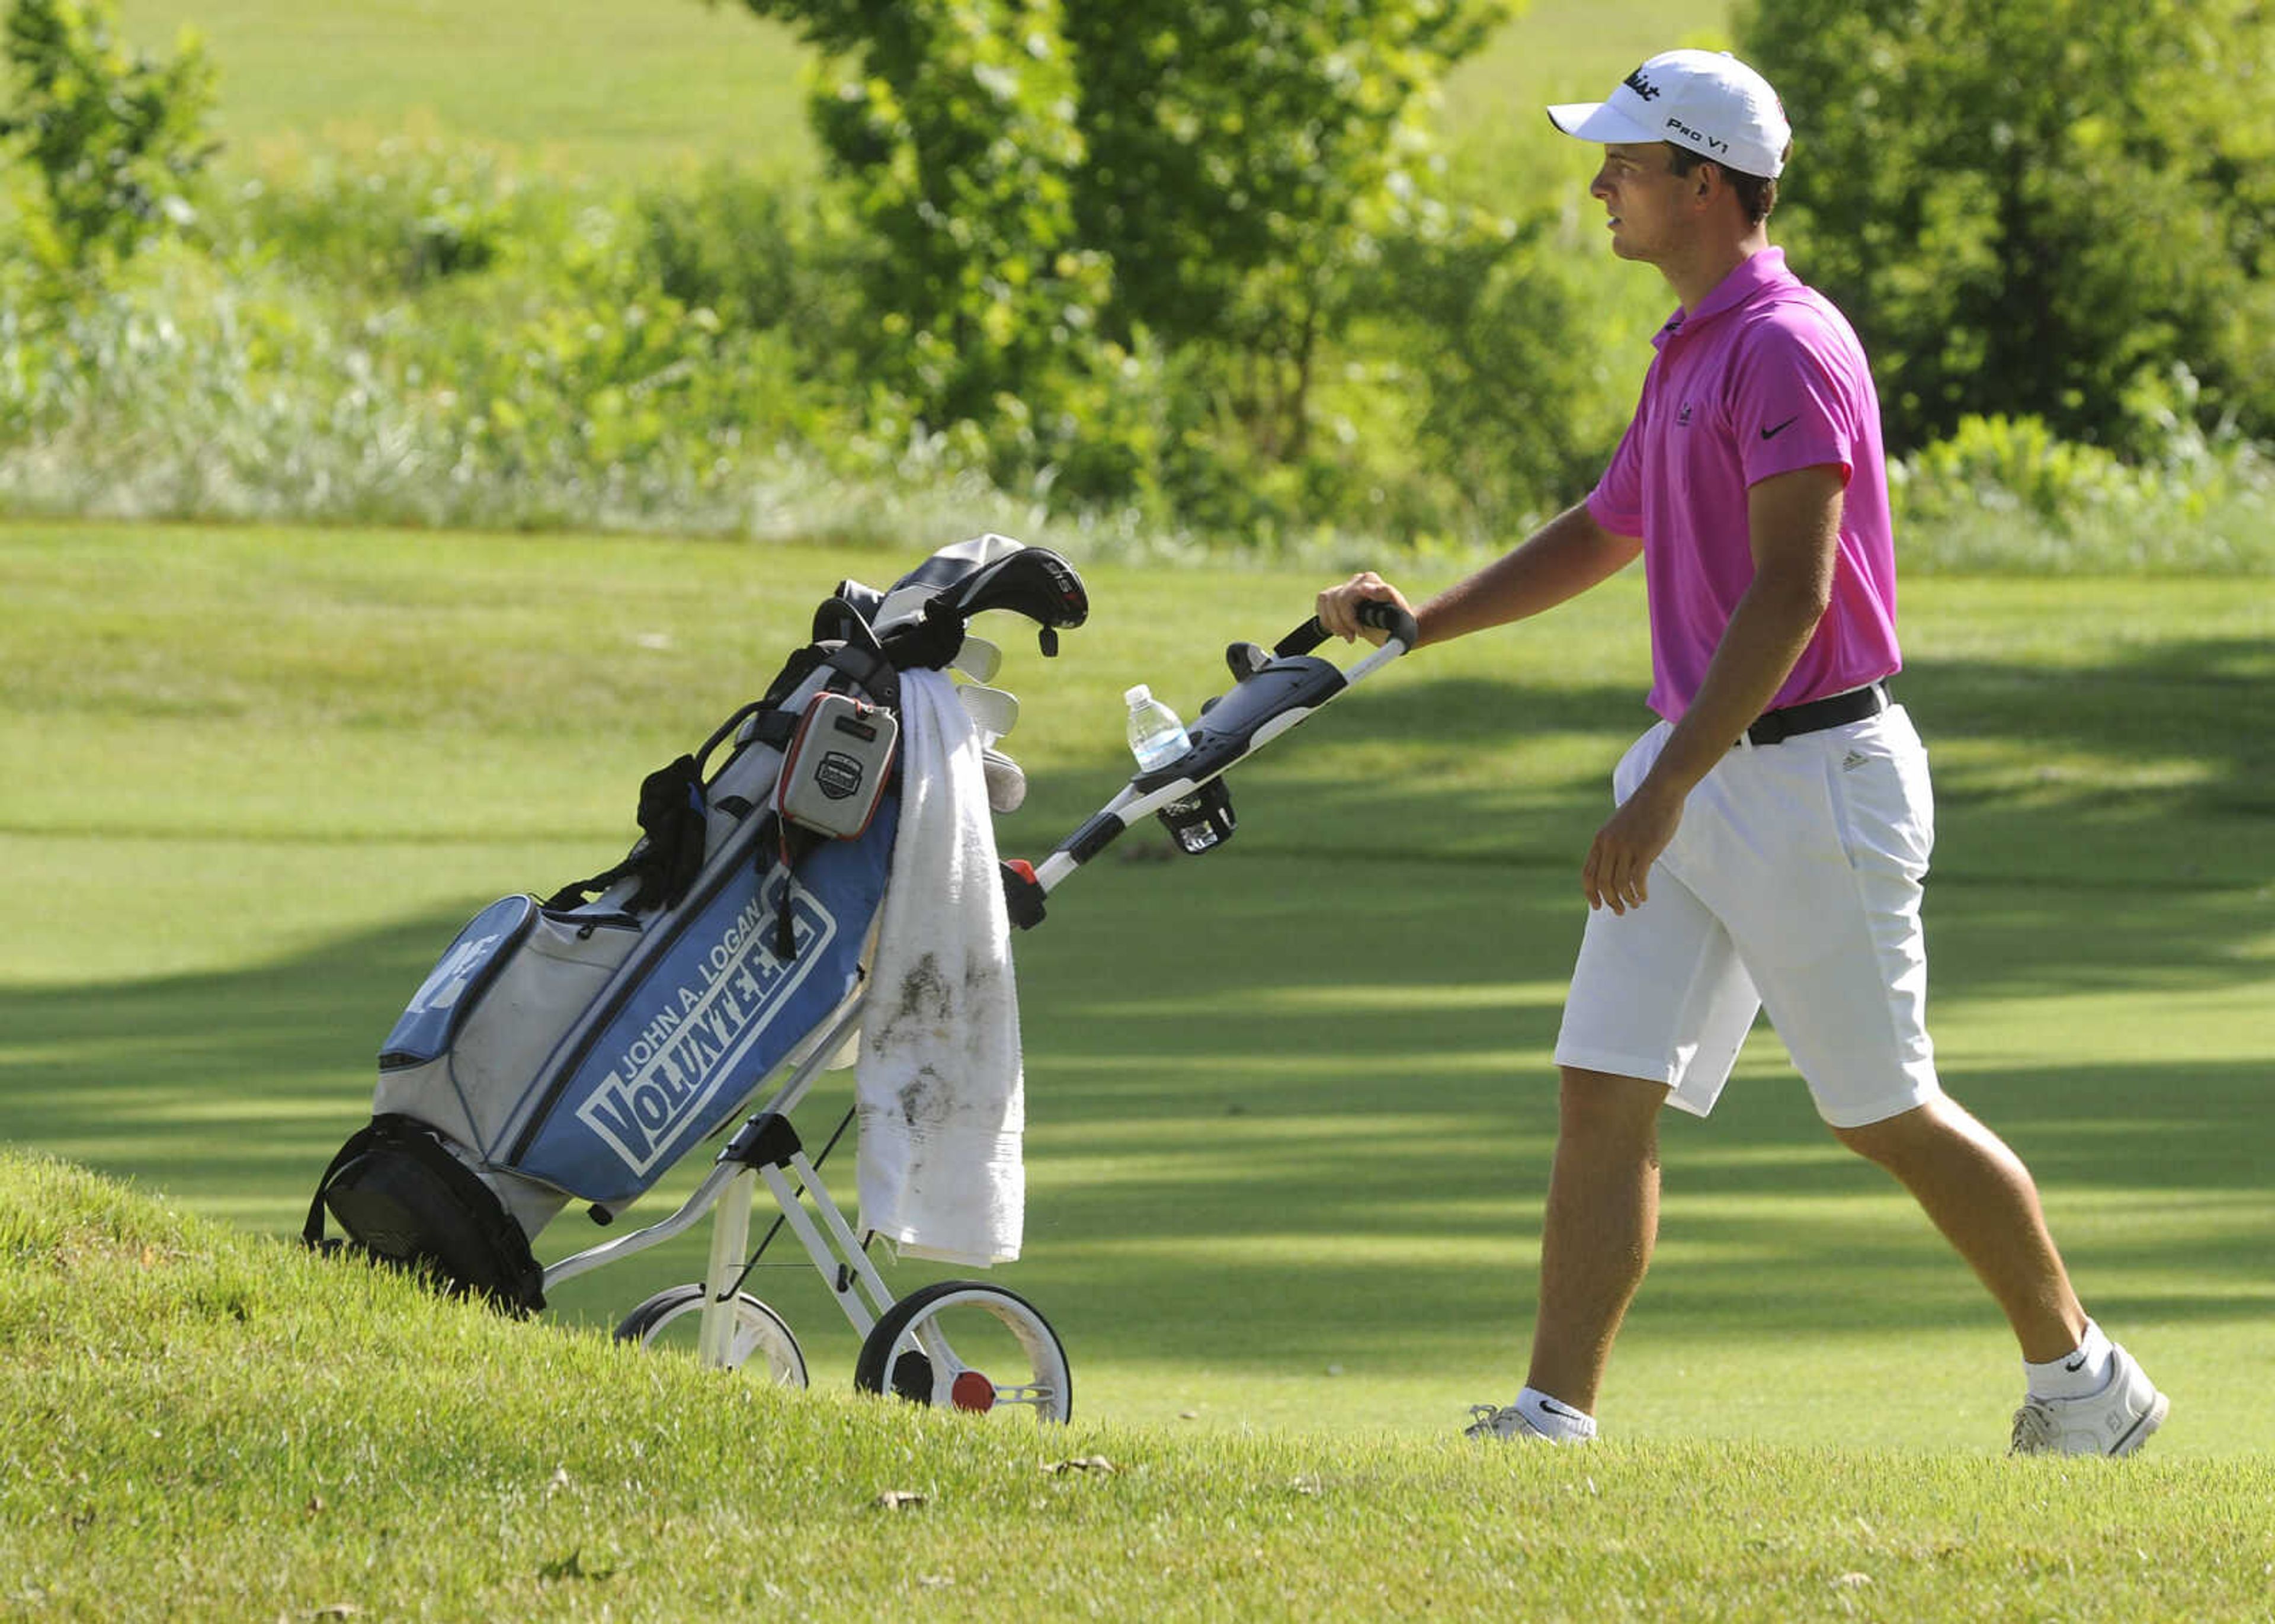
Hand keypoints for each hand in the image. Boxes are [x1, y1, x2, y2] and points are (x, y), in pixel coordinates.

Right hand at [1315, 572, 1413, 644]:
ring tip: (1345, 634)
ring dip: (1332, 621)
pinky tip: (1337, 628)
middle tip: (1352, 638)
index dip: (1348, 618)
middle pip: (1333, 600)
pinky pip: (1322, 601)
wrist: (1400, 625)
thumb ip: (1386, 594)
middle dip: (1340, 623)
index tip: (1360, 632)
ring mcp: (1347, 587)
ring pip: (1325, 599)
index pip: (1344, 598)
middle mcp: (1357, 581)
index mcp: (1369, 580)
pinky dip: (1326, 617)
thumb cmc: (1400, 620)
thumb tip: (1365, 588)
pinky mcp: (1339, 596)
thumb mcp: (1399, 609)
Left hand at [1582, 778, 1684, 914]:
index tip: (1597, 906)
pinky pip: (1637, 879)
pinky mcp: (1645, 849)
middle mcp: (1610, 845)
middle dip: (1610, 901)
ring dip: (1626, 899)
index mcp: (1600, 839)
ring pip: (1620, 884)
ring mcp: (1627, 847)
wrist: (1660, 791)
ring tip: (1635, 904)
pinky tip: (1644, 897)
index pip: (1588, 873)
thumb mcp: (1619, 826)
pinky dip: (1639, 892)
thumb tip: (1614, 864)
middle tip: (1620, 912)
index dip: (1590, 893)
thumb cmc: (1643, 810)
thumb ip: (1613, 844)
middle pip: (1603, 883)